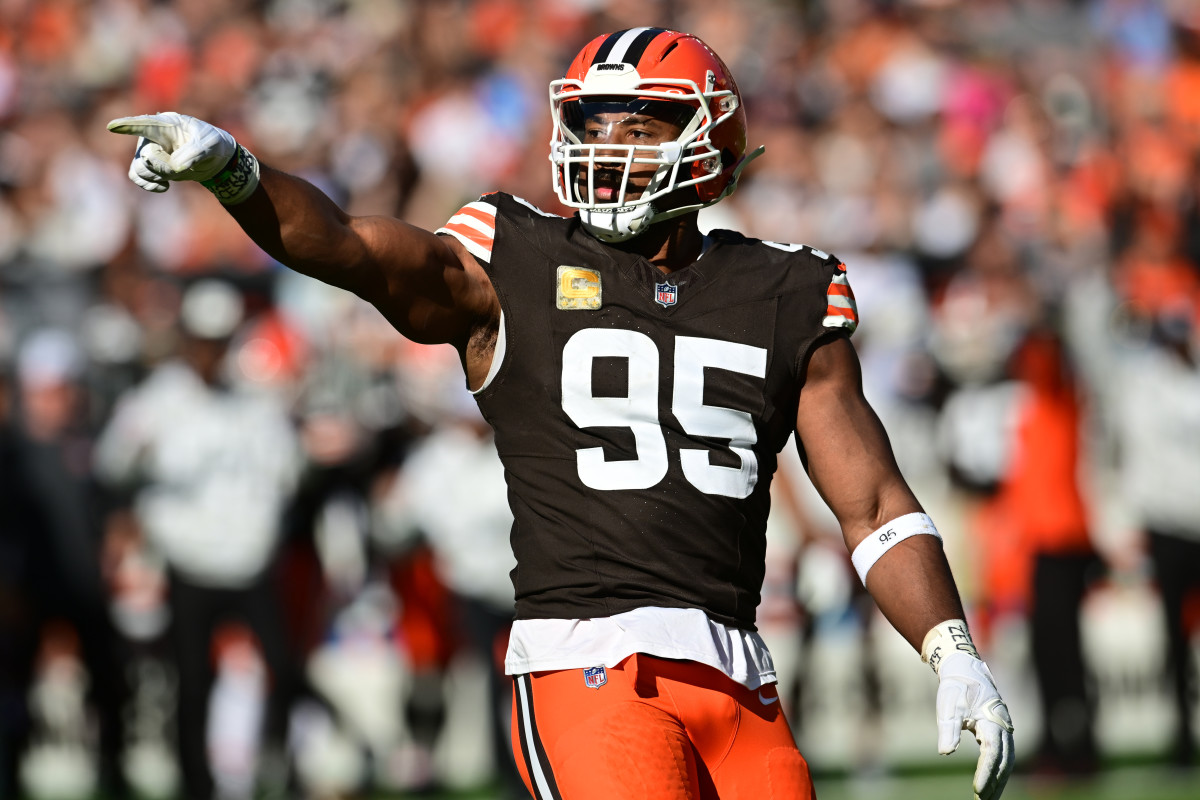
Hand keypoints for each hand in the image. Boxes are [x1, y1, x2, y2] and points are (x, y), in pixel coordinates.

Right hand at [107, 112, 236, 192]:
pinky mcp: (151, 166)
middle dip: (163, 167)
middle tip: (182, 166)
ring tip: (175, 173)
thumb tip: (175, 168)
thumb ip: (194, 153)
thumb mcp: (211, 144)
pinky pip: (137, 177)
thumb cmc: (212, 143)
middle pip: (145, 156)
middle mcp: (152, 136)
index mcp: (167, 124)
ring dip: (157, 176)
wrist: (214, 159)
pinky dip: (149, 185)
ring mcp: (149, 151)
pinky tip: (165, 187)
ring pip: (139, 168)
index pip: (145, 124)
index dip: (128, 126)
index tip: (112, 127)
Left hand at [935, 650, 1014, 799]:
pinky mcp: (999, 730)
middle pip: (1004, 762)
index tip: (977, 790)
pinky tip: (989, 782)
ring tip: (986, 798)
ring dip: (998, 780)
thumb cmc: (956, 687)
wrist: (964, 668)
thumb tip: (945, 752)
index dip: (986, 773)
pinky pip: (1002, 754)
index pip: (992, 753)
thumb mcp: (948, 706)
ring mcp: (1004, 728)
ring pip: (1006, 760)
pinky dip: (997, 770)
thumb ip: (948, 729)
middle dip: (994, 783)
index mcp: (992, 721)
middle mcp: (1003, 727)